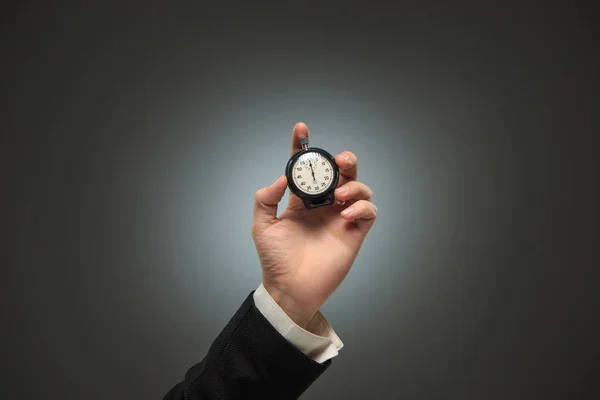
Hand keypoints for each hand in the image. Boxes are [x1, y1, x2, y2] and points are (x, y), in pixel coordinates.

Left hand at [251, 122, 377, 328]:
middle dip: (344, 160)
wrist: (291, 288)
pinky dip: (362, 207)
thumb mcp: (262, 225)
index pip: (306, 168)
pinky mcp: (354, 233)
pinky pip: (368, 211)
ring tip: (338, 197)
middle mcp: (324, 205)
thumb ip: (266, 198)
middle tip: (339, 162)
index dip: (305, 146)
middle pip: (342, 172)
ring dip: (353, 185)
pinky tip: (345, 216)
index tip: (301, 129)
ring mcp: (340, 218)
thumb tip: (281, 177)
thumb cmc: (275, 260)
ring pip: (359, 187)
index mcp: (302, 200)